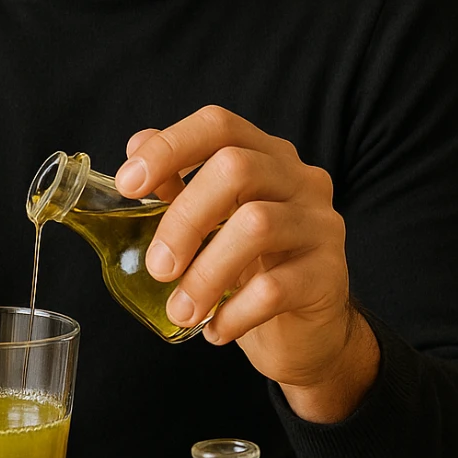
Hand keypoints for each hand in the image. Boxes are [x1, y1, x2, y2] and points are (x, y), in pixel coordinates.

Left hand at [116, 106, 378, 423]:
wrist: (308, 333)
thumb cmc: (252, 269)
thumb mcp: (213, 223)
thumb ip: (179, 184)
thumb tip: (135, 147)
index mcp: (266, 157)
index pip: (218, 125)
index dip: (169, 147)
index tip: (127, 185)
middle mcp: (300, 180)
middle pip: (236, 167)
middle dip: (184, 218)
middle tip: (158, 268)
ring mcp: (320, 225)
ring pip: (257, 226)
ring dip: (205, 274)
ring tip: (181, 311)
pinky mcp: (330, 275)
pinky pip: (275, 287)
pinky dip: (235, 312)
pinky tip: (216, 329)